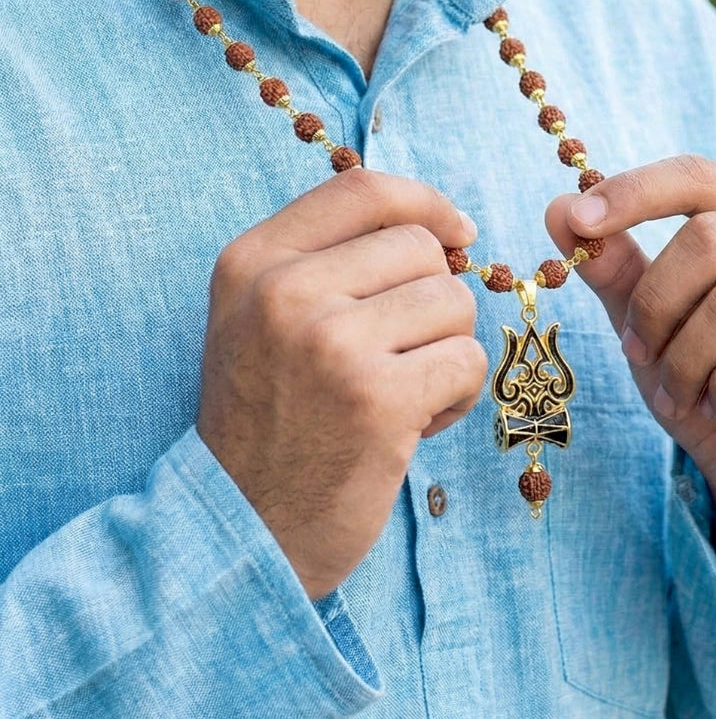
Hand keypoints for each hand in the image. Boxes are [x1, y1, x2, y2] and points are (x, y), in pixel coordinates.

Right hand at [197, 169, 486, 599]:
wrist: (244, 530)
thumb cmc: (272, 418)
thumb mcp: (265, 318)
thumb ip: (333, 260)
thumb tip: (444, 227)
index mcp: (253, 261)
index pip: (364, 188)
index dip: (425, 202)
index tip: (457, 232)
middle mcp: (285, 292)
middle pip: (421, 249)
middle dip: (433, 301)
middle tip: (398, 356)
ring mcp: (330, 343)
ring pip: (454, 302)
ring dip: (446, 350)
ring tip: (400, 393)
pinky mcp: (378, 399)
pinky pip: (467, 361)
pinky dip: (457, 395)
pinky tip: (414, 425)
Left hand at [545, 155, 715, 543]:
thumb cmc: (705, 376)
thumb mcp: (649, 318)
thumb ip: (613, 264)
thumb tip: (556, 207)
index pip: (697, 176)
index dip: (635, 192)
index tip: (577, 223)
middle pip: (709, 239)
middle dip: (655, 306)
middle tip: (636, 353)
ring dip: (684, 360)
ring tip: (675, 392)